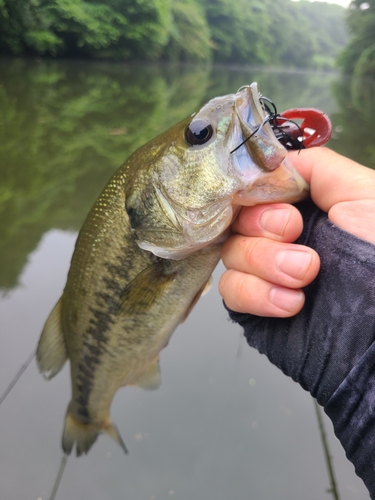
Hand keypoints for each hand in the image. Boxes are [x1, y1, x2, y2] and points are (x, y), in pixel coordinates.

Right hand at [219, 147, 374, 316]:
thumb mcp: (363, 191)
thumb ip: (314, 165)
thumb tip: (271, 162)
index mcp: (302, 206)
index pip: (252, 189)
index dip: (254, 193)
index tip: (281, 206)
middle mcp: (280, 236)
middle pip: (236, 220)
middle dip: (263, 229)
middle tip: (296, 235)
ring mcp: (266, 272)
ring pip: (230, 255)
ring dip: (263, 263)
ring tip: (304, 276)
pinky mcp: (258, 305)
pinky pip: (231, 291)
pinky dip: (256, 294)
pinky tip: (291, 303)